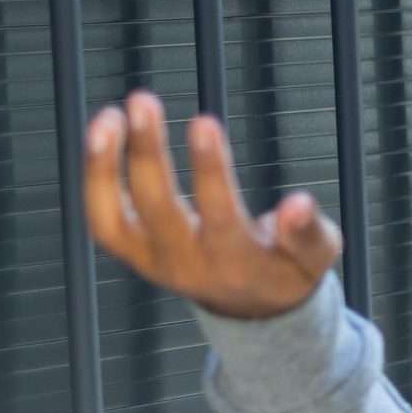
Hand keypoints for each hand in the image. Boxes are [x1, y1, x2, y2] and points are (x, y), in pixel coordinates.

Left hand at [83, 91, 340, 320]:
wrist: (251, 309)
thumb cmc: (286, 270)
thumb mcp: (316, 257)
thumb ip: (309, 232)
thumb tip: (299, 204)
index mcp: (237, 264)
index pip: (218, 214)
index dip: (209, 169)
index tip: (203, 122)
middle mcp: (187, 266)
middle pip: (157, 209)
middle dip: (147, 153)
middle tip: (144, 102)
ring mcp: (153, 262)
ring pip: (113, 219)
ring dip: (102, 167)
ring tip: (110, 116)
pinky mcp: (133, 254)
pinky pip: (102, 219)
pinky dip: (95, 177)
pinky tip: (105, 132)